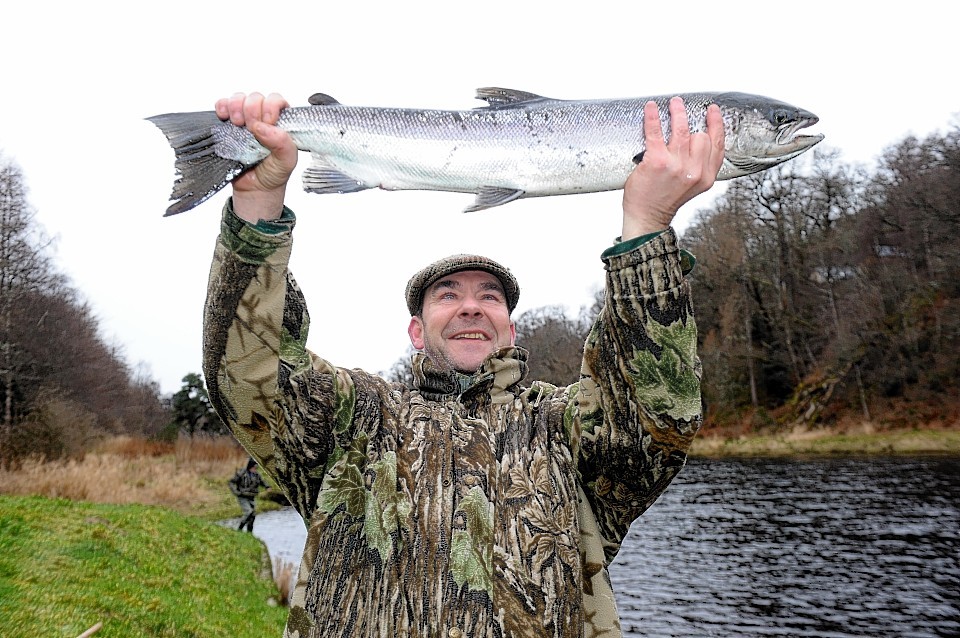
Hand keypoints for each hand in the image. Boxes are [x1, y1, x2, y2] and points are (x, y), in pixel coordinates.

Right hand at [215, 92, 297, 222]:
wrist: (255, 188)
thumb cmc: (273, 173)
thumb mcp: (287, 162)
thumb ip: (283, 144)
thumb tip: (264, 126)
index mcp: (281, 122)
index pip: (277, 101)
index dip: (270, 107)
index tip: (267, 122)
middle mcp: (263, 117)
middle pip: (256, 98)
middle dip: (252, 110)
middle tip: (251, 129)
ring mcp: (245, 119)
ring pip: (239, 98)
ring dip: (236, 107)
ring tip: (238, 124)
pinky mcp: (228, 123)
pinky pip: (222, 105)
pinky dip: (222, 107)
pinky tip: (224, 117)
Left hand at [621, 97, 724, 238]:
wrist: (647, 217)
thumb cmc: (664, 200)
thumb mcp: (692, 186)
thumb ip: (699, 167)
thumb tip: (698, 142)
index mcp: (706, 176)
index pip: (718, 144)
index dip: (717, 124)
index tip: (713, 112)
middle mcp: (694, 171)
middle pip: (701, 135)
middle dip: (691, 121)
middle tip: (681, 108)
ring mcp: (676, 166)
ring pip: (682, 129)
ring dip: (677, 112)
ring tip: (673, 103)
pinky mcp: (657, 161)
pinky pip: (656, 132)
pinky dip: (653, 117)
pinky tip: (651, 108)